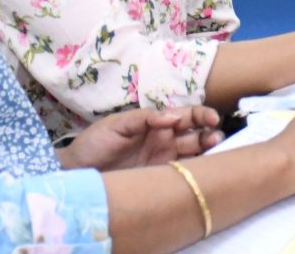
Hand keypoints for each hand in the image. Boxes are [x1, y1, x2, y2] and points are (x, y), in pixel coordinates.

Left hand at [58, 105, 222, 171]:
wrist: (77, 173)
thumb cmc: (94, 143)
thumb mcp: (116, 124)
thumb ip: (144, 118)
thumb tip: (173, 116)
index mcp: (156, 123)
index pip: (186, 115)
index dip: (202, 115)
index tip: (213, 118)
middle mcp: (164, 141)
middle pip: (196, 134)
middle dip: (210, 133)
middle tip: (216, 137)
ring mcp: (163, 161)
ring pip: (194, 154)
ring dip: (208, 151)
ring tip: (215, 150)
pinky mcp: (159, 179)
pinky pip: (182, 175)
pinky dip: (196, 172)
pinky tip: (205, 172)